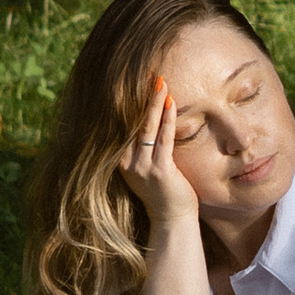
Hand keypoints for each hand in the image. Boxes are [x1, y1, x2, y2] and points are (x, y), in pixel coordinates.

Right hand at [118, 73, 200, 235]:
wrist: (171, 220)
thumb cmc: (164, 192)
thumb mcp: (147, 168)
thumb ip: (144, 149)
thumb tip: (148, 124)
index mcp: (122, 161)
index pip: (124, 126)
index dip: (129, 104)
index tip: (135, 83)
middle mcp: (128, 163)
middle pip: (133, 122)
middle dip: (142, 98)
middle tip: (150, 74)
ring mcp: (143, 167)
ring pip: (147, 128)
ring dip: (155, 103)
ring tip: (160, 83)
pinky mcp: (160, 171)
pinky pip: (164, 140)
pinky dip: (168, 120)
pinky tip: (172, 103)